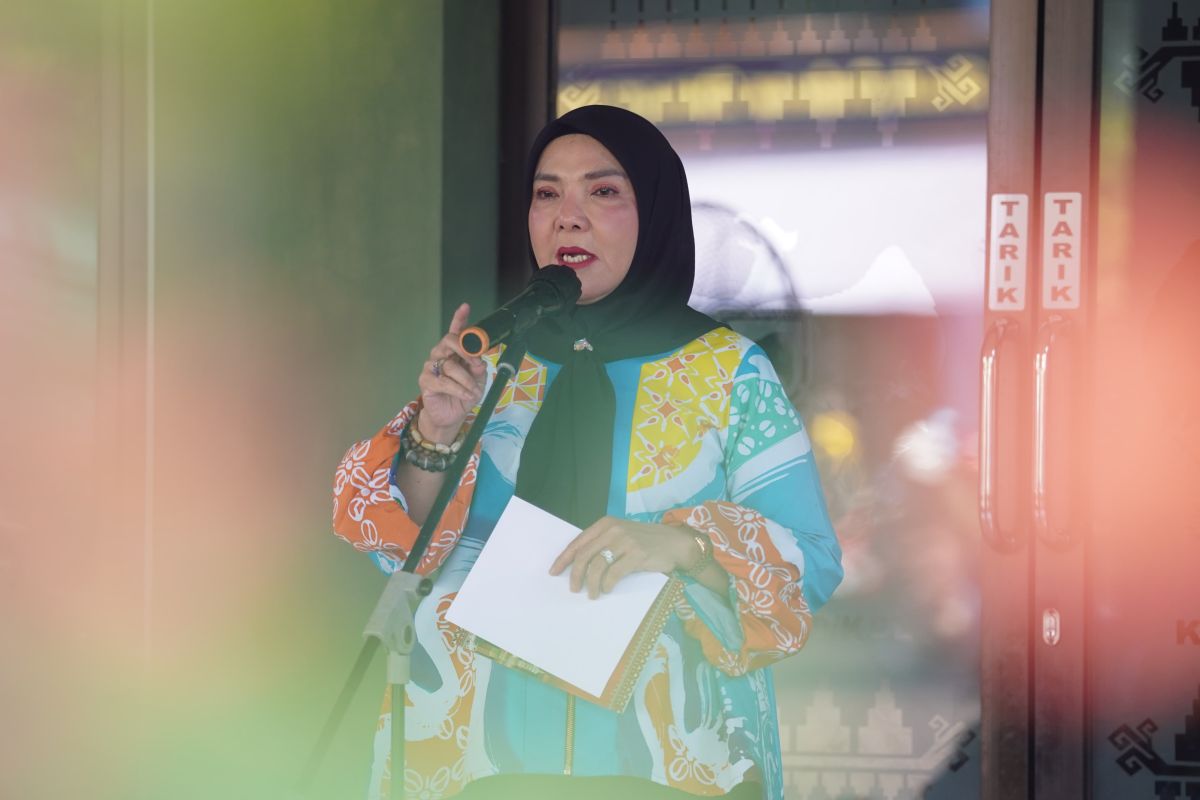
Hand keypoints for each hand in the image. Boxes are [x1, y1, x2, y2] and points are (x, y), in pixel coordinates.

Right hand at [416, 303, 486, 440]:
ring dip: (466, 380)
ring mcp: (431, 366)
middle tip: (476, 363)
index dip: (459, 318)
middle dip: (465, 349)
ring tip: (474, 392)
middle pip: (449, 340)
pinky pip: (444, 382)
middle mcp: (440, 354)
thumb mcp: (478, 380)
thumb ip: (478, 367)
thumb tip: (478, 359)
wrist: (451, 416)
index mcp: (454, 351)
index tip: (465, 307)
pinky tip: (466, 395)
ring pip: (450, 365)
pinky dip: (459, 390)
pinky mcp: (426, 380)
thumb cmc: (464, 394)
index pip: (456, 331)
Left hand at [549, 517, 696, 598]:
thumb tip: (579, 564)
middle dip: (575, 575)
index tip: (554, 571)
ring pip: (597, 566)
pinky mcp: (636, 554)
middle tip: (573, 589)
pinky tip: (607, 590)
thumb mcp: (621, 535)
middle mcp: (612, 530)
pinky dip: (607, 584)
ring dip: (591, 584)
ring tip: (592, 594)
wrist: (675, 543)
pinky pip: (614, 573)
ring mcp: (625, 541)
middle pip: (584, 555)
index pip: (578, 542)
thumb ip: (602, 543)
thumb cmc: (646, 541)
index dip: (564, 558)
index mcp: (605, 524)